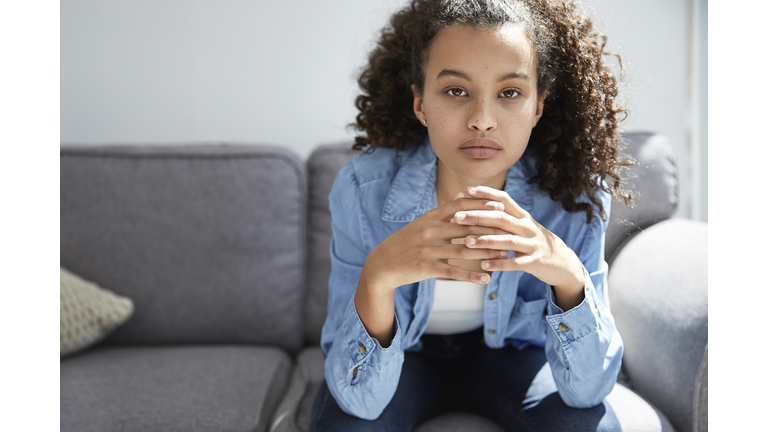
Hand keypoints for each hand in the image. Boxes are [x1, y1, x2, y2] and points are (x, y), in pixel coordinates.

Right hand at [361, 193, 509, 294]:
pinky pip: (454, 271)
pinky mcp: (427, 268)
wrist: (383, 263)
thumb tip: (463, 195)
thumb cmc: (407, 242)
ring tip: (504, 255)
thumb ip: (444, 211)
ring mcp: (429, 249)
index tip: (500, 207)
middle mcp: (431, 231)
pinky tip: (486, 279)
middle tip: (510, 232)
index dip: (481, 206)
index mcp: (431, 218)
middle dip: (490, 230)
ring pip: (464, 250)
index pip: (460, 207)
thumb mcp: (423, 222)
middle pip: (466, 228)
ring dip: (487, 253)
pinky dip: (472, 276)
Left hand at [455, 186, 585, 310]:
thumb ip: (503, 217)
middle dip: (478, 216)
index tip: (468, 190)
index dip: (487, 193)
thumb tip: (475, 205)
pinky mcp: (535, 262)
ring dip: (485, 241)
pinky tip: (483, 265)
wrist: (562, 262)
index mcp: (523, 216)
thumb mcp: (521, 227)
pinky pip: (515, 263)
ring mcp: (533, 244)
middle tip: (457, 217)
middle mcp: (528, 227)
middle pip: (501, 218)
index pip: (504, 199)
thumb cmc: (533, 242)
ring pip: (507, 240)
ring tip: (466, 242)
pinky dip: (499, 264)